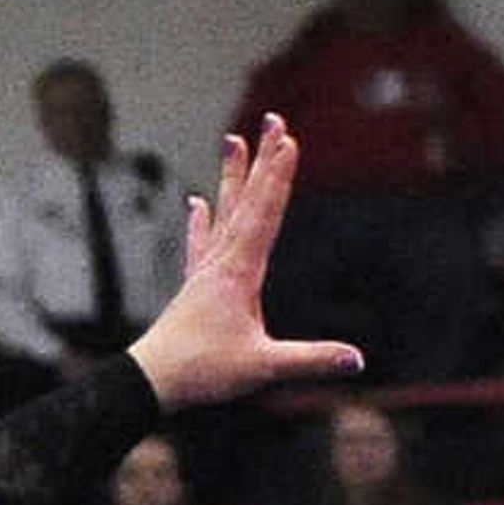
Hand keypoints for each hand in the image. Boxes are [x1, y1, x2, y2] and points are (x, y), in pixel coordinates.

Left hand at [125, 116, 363, 410]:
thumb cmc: (201, 374)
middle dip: (263, 160)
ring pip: (223, 214)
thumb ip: (310, 360)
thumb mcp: (261, 368)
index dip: (278, 177)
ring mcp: (204, 273)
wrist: (146, 385)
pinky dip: (201, 221)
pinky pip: (201, 245)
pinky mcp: (193, 289)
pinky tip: (196, 202)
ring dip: (233, 177)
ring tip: (233, 140)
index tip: (289, 140)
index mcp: (239, 274)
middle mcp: (220, 264)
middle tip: (272, 119)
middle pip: (247, 201)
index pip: (265, 214)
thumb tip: (357, 360)